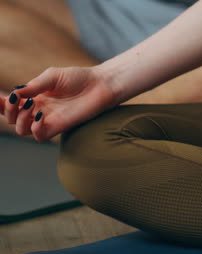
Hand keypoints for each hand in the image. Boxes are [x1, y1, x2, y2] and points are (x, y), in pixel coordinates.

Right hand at [1, 67, 116, 141]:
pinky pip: (39, 136)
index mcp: (34, 97)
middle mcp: (38, 110)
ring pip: (22, 130)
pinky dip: (34, 128)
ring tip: (32, 105)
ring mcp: (48, 120)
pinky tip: (40, 116)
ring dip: (20, 119)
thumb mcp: (52, 77)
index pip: (10, 104)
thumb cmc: (78, 78)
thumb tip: (15, 93)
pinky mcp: (60, 127)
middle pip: (11, 119)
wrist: (100, 85)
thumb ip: (34, 86)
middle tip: (17, 100)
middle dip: (8, 110)